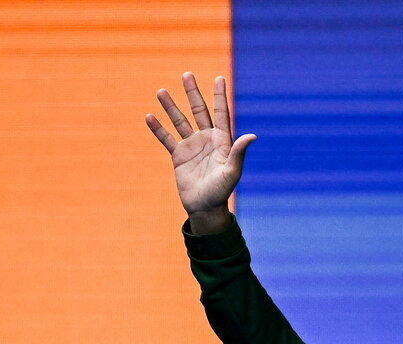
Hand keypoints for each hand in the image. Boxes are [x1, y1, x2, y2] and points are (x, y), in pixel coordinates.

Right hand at [146, 73, 255, 232]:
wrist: (205, 209)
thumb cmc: (221, 192)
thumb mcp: (231, 172)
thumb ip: (239, 152)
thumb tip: (252, 136)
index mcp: (221, 142)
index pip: (221, 114)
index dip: (219, 96)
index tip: (218, 78)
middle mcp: (206, 141)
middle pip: (199, 112)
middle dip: (193, 93)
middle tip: (187, 75)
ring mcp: (192, 147)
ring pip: (180, 122)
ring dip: (171, 107)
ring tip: (161, 92)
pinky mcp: (179, 157)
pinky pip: (167, 139)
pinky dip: (158, 129)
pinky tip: (149, 116)